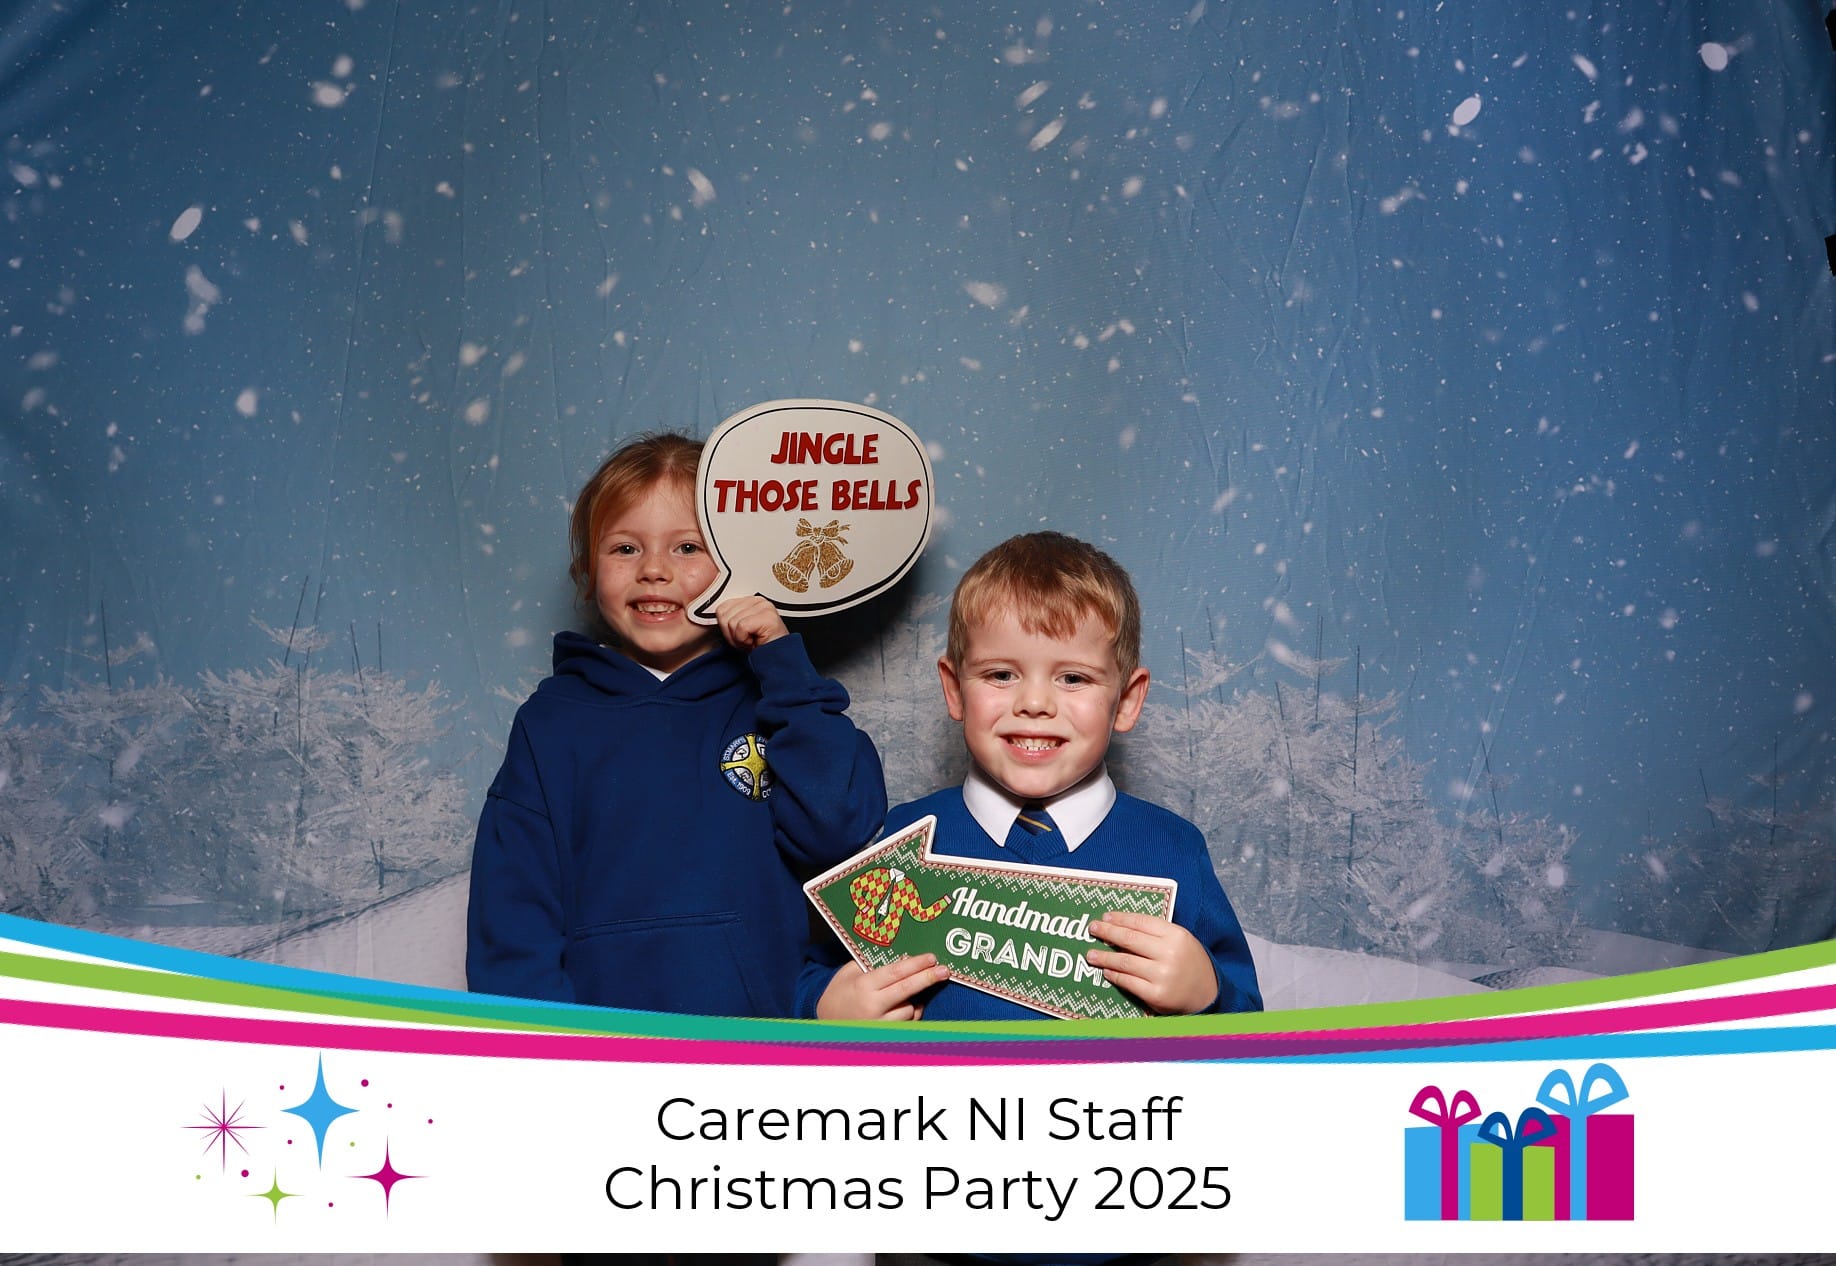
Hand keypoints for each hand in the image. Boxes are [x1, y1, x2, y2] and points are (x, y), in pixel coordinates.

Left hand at [715, 594, 788, 651]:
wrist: (776, 661)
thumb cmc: (759, 648)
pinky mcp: (768, 617)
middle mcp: (758, 601)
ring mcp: (764, 607)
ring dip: (739, 639)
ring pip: (732, 622)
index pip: (722, 608)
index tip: (740, 635)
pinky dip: (744, 641)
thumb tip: (716, 615)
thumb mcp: (738, 630)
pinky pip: (742, 627)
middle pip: (725, 615)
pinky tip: (755, 643)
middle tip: (746, 640)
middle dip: (731, 634)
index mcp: (750, 601)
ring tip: (752, 641)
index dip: (726, 628)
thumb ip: (728, 618)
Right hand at [816, 953, 948, 1020]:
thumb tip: (905, 957)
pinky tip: (903, 1007)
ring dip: (914, 1000)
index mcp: (864, 986)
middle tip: (945, 970)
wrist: (825, 1022)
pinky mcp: (884, 1036)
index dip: (917, 964)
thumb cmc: (840, 993)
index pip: (896, 972)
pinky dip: (910, 1014)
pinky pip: (907, 1024)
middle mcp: (872, 1007)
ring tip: (907, 993)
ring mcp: (879, 1024)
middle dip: (928, 978)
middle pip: (908, 990)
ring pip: (910, 1010)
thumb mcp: (850, 972)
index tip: (932, 958)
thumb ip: (874, 963)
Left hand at [1087, 912, 1217, 1014]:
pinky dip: (1114, 975)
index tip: (1105, 917)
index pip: (1141, 922)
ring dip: (1104, 957)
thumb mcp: (1180, 941)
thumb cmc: (1189, 963)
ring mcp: (1162, 975)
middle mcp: (1169, 953)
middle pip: (1129, 939)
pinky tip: (1107, 971)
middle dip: (1107, 932)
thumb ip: (1156, 933)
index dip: (1121, 918)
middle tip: (1092, 929)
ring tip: (1091, 954)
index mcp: (1176, 935)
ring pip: (1125, 961)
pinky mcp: (1156, 995)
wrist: (1208, 994)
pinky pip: (1128, 982)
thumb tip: (1121, 926)